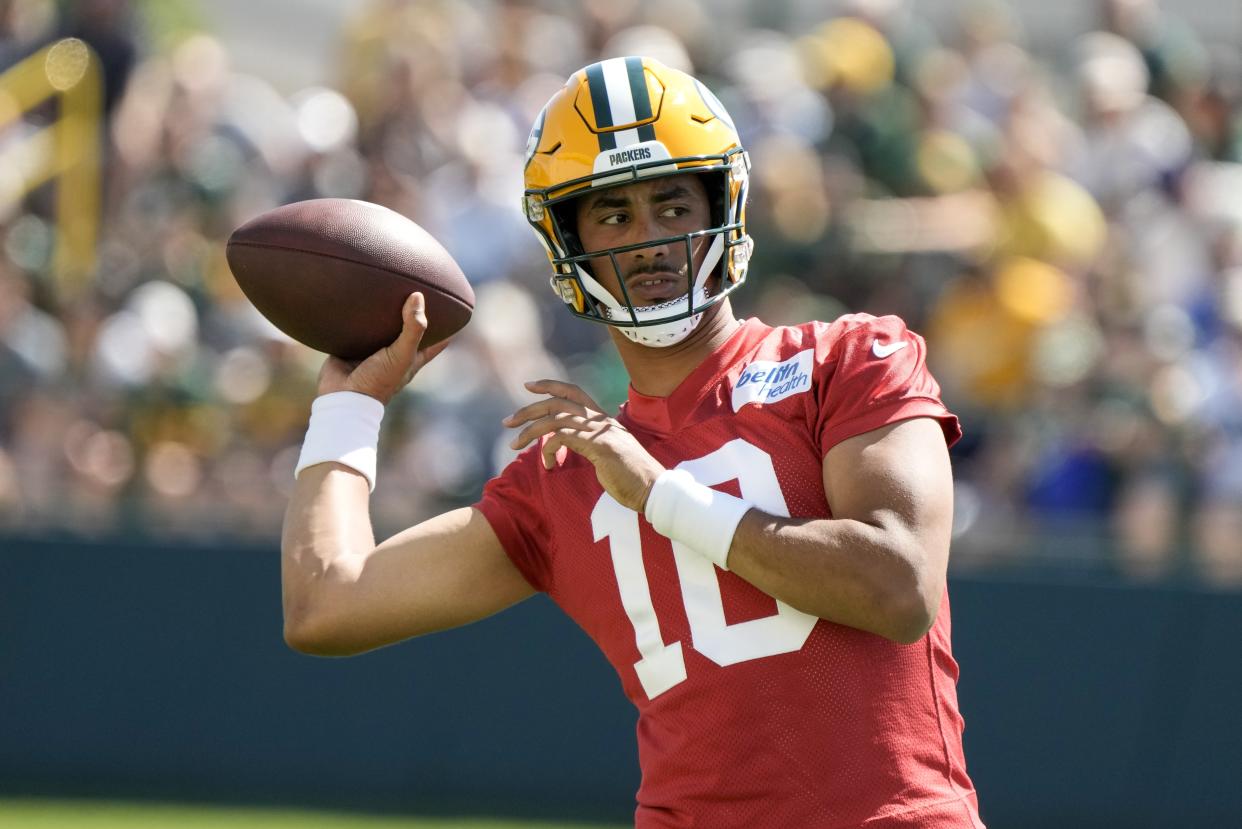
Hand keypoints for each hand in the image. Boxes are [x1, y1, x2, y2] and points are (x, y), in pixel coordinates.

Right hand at [316, 292, 451, 404]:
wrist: (342, 396)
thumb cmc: (377, 381)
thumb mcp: (401, 355)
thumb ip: (412, 328)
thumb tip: (418, 296)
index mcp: (413, 357)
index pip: (438, 340)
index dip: (448, 326)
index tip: (454, 306)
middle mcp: (395, 351)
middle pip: (410, 328)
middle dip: (415, 311)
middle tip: (419, 286)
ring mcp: (373, 348)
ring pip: (383, 325)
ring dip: (385, 311)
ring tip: (389, 284)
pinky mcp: (353, 345)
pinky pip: (358, 327)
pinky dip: (360, 315)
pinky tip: (359, 296)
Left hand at [503, 379, 664, 512]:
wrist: (652, 489)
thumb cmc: (631, 477)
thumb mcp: (606, 455)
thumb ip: (588, 444)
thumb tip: (563, 444)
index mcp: (602, 419)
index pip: (572, 391)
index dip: (549, 385)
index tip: (529, 386)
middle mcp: (599, 419)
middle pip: (557, 402)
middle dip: (528, 410)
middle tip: (508, 421)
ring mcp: (599, 431)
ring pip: (555, 418)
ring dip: (530, 430)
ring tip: (514, 444)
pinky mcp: (597, 445)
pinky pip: (561, 438)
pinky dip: (548, 450)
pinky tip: (549, 465)